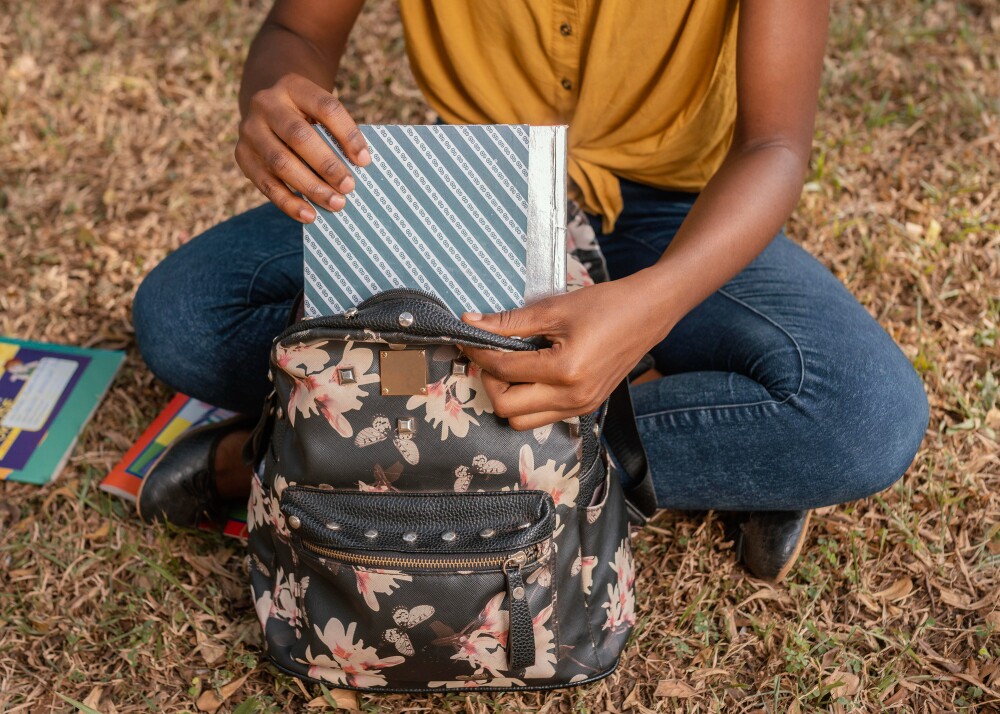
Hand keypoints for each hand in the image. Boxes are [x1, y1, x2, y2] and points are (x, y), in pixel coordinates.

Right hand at [235, 73, 370, 222]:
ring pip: (280, 162)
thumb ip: (335, 132)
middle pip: (298, 136)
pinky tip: (310, 215)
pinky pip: (266, 184)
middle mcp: (266, 104)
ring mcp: (250, 130)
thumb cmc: (306, 115)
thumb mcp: (318, 110)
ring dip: (311, 187)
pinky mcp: (242, 155)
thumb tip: (358, 168)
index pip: (325, 107)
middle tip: (349, 187)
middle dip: (327, 165)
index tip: (364, 160)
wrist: (266, 106)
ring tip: (336, 204)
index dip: (347, 134)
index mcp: (293, 86)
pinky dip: (289, 202)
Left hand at [460, 272, 673, 429]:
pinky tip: (531, 374)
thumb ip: (508, 322)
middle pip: (507, 409)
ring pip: (522, 421)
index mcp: (564, 370)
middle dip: (490, 382)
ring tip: (510, 366)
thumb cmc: (606, 305)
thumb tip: (471, 324)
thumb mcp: (553, 309)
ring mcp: (580, 406)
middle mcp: (572, 397)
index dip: (479, 353)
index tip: (469, 338)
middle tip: (490, 355)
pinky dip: (528, 401)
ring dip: (508, 397)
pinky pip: (543, 417)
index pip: (504, 371)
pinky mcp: (585, 407)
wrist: (648, 313)